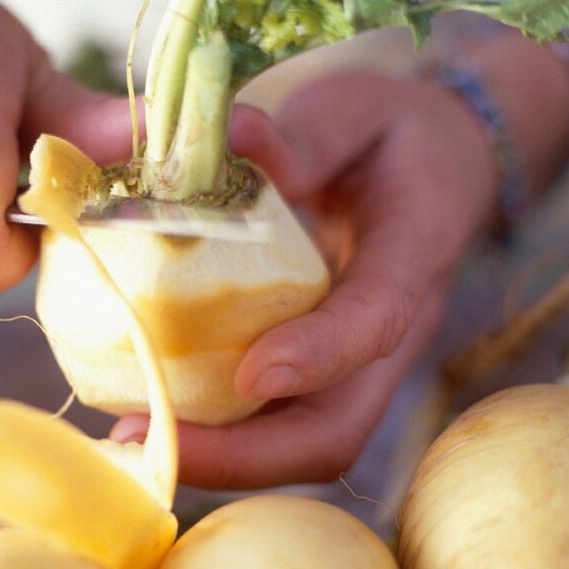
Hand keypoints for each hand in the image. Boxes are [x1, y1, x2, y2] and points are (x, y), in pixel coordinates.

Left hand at [113, 70, 500, 489]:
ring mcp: (350, 366)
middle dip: (246, 455)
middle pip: (334, 430)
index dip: (321, 354)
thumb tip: (229, 136)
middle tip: (153, 441)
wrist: (435, 168)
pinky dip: (212, 434)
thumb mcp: (356, 110)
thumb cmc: (391, 136)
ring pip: (297, 443)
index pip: (378, 319)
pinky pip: (270, 424)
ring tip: (134, 439)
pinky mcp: (317, 373)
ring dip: (218, 458)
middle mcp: (386, 333)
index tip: (254, 373)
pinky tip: (148, 414)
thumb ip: (303, 134)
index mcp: (412, 256)